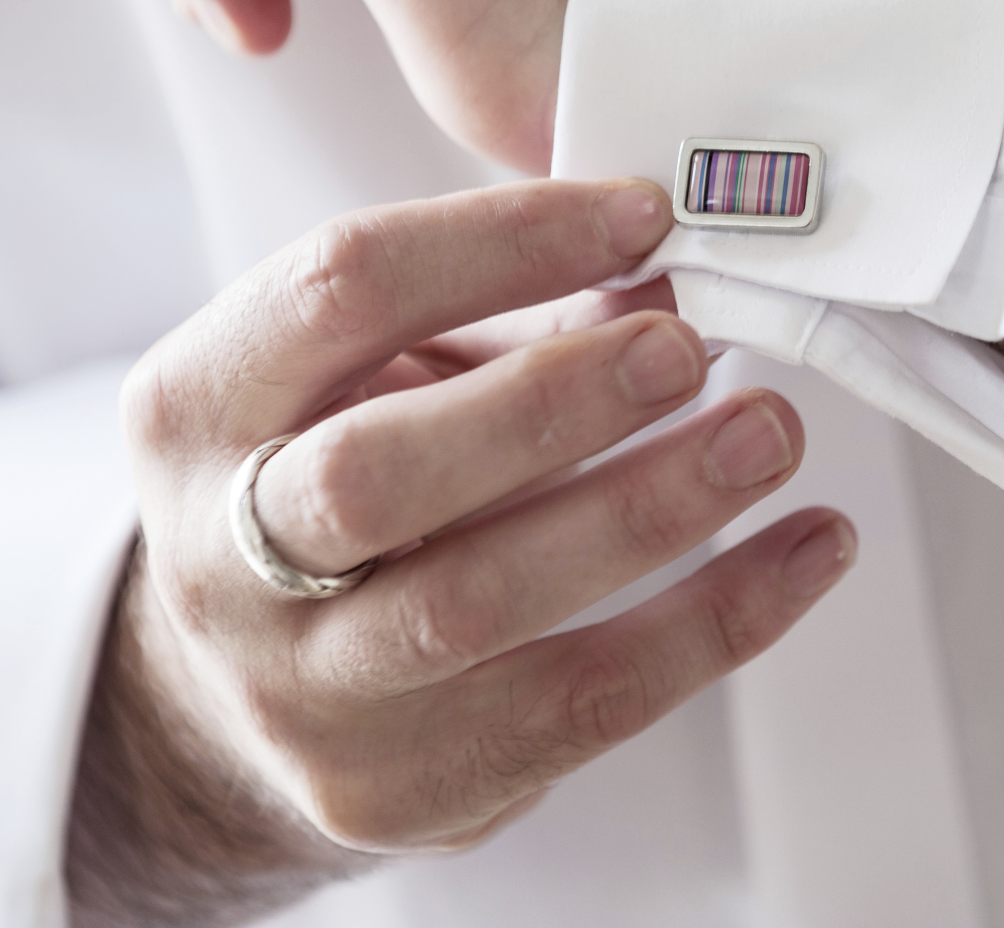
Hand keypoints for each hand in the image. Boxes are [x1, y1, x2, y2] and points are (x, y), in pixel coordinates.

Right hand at [65, 179, 852, 924]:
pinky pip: (578, 705)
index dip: (504, 239)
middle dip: (553, 401)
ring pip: (478, 604)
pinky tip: (804, 550)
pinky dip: (715, 623)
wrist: (249, 679)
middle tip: (688, 349)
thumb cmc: (335, 474)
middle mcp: (216, 555)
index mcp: (199, 404)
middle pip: (379, 470)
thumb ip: (511, 316)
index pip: (341, 288)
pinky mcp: (393, 788)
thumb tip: (671, 277)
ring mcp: (298, 688)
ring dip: (650, 509)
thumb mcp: (380, 370)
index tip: (643, 215)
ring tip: (767, 434)